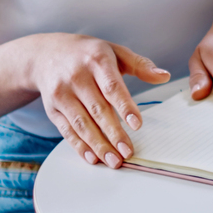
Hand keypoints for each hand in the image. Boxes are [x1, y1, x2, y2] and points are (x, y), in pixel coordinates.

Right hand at [28, 34, 168, 167]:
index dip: (125, 107)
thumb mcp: (115, 51)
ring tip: (114, 160)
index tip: (137, 125)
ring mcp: (62, 94)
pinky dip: (80, 146)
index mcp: (96, 61)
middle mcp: (77, 77)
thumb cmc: (89, 55)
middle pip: (97, 109)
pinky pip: (67, 130)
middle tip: (128, 152)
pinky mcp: (52, 108)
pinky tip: (93, 158)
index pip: (112, 87)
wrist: (47, 54)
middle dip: (113, 134)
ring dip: (98, 145)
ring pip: (81, 124)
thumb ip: (140, 65)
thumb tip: (164, 76)